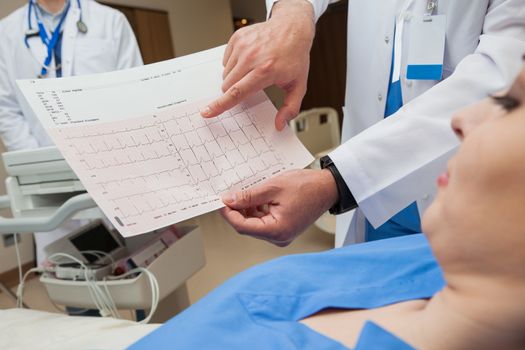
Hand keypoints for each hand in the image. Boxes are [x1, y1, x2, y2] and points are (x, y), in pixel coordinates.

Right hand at [201, 0, 315, 130]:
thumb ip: (290, 108)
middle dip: (235, 91)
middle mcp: (252, 58)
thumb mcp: (299, 85)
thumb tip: (280, 124)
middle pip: (228, 85)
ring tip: (253, 69)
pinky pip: (226, 60)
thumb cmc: (295, 56)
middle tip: (252, 83)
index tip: (207, 112)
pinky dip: (235, 64)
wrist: (292, 28)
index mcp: (265, 71)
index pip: (237, 92)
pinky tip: (249, 59)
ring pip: (225, 74)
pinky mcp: (237, 38)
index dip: (221, 105)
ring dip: (235, 77)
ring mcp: (242, 46)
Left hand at [220, 169, 337, 245]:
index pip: (242, 227)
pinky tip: (257, 197)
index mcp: (277, 231)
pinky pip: (263, 222)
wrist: (327, 187)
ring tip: (247, 192)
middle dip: (237, 210)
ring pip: (254, 224)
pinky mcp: (283, 229)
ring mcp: (281, 235)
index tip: (221, 201)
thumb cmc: (307, 187)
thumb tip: (228, 201)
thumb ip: (248, 196)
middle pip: (247, 226)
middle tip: (231, 193)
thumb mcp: (273, 187)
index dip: (228, 214)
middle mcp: (279, 237)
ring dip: (247, 209)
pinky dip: (257, 210)